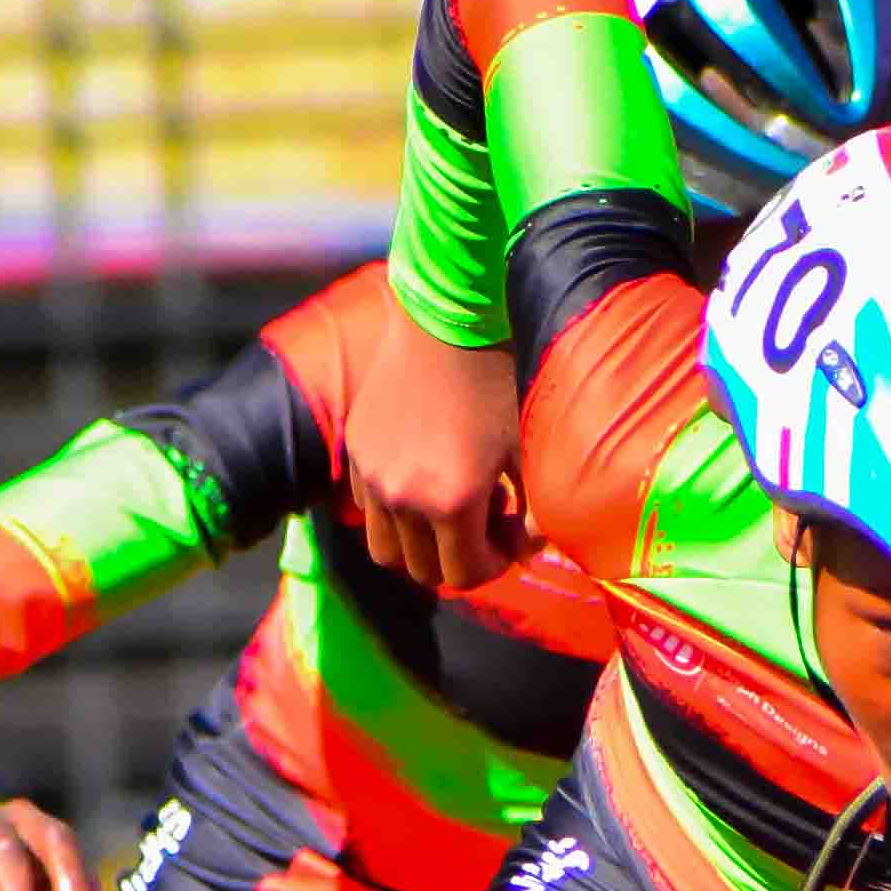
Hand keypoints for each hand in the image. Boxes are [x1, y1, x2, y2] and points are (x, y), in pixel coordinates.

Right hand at [346, 284, 522, 593]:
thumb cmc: (503, 378)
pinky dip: (397, 510)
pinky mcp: (355, 450)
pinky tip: (426, 472)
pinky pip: (370, 507)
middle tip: (487, 522)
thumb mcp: (529, 449)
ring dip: (421, 544)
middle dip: (459, 558)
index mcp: (451, 501)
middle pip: (423, 571)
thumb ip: (534, 512)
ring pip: (386, 549)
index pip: (463, 575)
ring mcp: (372, 475)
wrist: (451, 314)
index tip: (512, 537)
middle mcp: (402, 497)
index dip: (493, 564)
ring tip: (451, 505)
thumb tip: (525, 547)